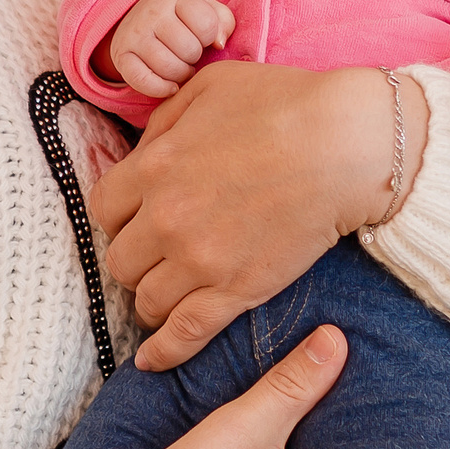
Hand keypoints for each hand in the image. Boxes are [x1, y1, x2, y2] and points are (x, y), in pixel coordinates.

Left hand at [90, 61, 428, 370]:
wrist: (346, 145)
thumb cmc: (283, 104)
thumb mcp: (207, 88)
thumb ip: (164, 121)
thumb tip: (143, 150)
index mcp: (153, 167)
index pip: (104, 209)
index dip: (120, 215)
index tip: (137, 218)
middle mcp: (165, 219)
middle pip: (120, 260)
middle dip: (136, 257)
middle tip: (157, 254)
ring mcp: (200, 260)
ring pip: (146, 300)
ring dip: (152, 298)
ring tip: (168, 294)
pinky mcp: (237, 291)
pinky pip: (185, 333)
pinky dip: (164, 352)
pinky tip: (153, 361)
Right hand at [97, 0, 235, 98]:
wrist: (139, 12)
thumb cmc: (181, 16)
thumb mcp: (205, 7)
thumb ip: (223, 21)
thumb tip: (220, 44)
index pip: (206, 24)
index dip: (211, 37)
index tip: (204, 37)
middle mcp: (152, 13)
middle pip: (188, 49)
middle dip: (195, 57)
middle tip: (191, 55)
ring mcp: (134, 35)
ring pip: (168, 67)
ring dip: (181, 75)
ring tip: (182, 67)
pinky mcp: (121, 56)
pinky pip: (142, 81)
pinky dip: (160, 89)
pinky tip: (171, 87)